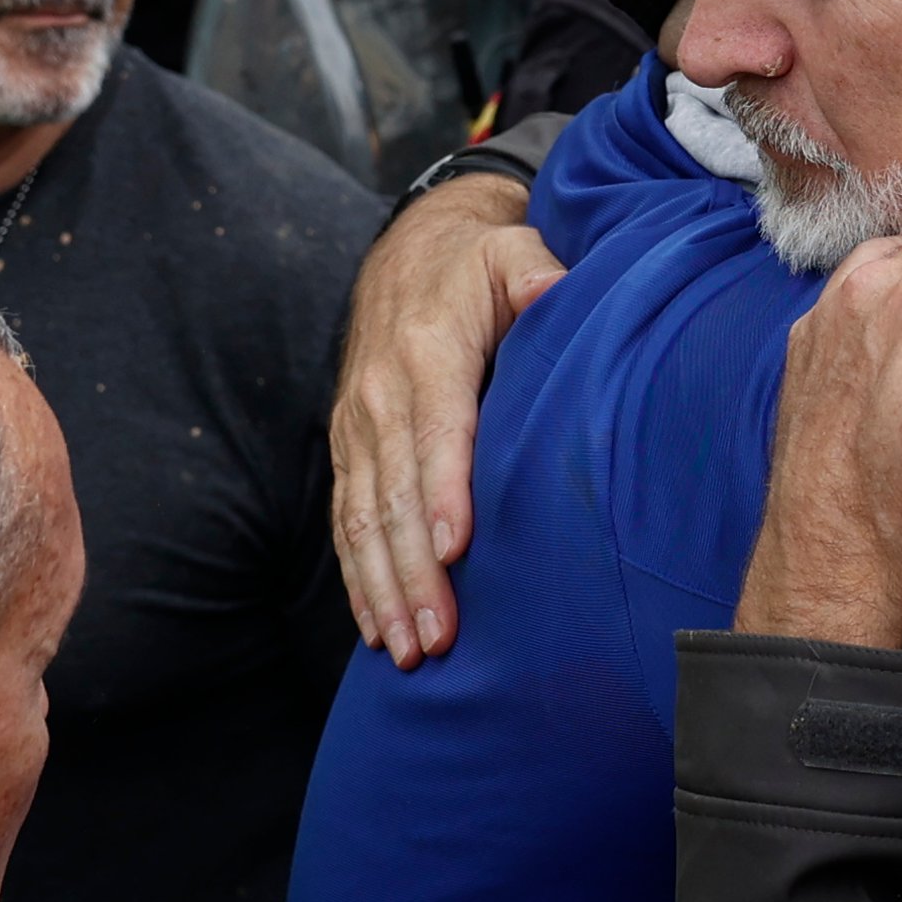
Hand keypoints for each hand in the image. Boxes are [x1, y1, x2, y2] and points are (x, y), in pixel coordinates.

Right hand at [331, 176, 567, 665]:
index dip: (444, 492)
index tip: (457, 550)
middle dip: (414, 570)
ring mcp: (357, 429)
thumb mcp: (512, 253)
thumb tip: (554, 292)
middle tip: (440, 634)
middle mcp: (380, 397)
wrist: (409, 257)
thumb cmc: (478, 267)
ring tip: (409, 649)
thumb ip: (535, 273)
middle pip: (394, 495)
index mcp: (425, 353)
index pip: (435, 431)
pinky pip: (346, 523)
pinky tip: (378, 630)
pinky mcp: (348, 453)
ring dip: (384, 589)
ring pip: (364, 521)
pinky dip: (359, 579)